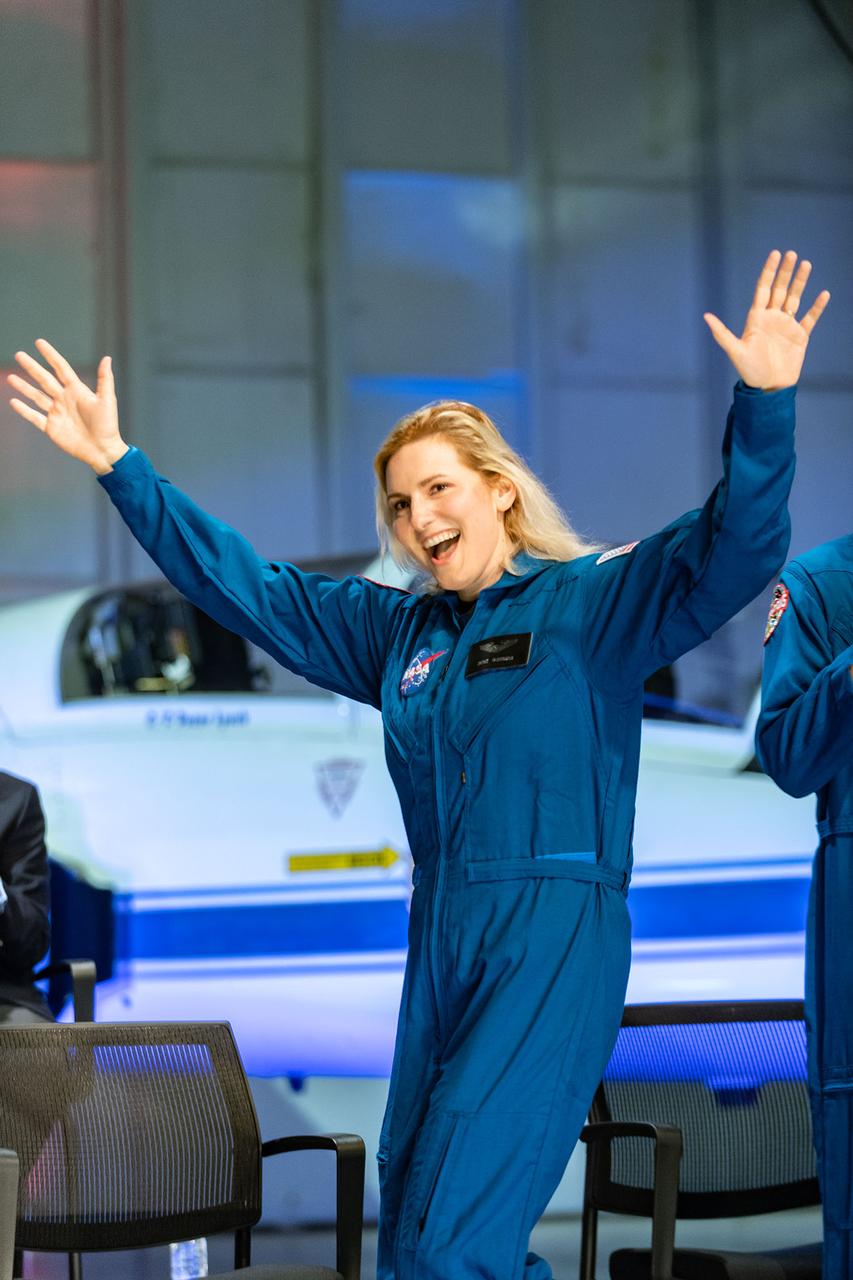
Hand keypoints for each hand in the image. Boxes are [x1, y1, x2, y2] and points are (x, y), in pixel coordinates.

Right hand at [7, 339, 127, 473]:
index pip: (60, 368)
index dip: (50, 355)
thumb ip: (105, 379)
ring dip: (24, 387)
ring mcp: (56, 413)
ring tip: (11, 377)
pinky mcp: (51, 428)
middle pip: (44, 379)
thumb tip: (107, 357)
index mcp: (77, 391)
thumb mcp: (107, 401)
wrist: (103, 451)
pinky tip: (14, 401)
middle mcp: (64, 399)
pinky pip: (34, 417)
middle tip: (18, 355)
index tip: (39, 342)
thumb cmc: (108, 426)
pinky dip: (24, 410)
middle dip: (32, 367)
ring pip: (36, 396)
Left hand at [703, 250, 829, 390]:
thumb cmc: (749, 372)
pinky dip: (817, 307)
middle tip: (792, 254)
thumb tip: (705, 316)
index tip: (775, 254)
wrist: (768, 389)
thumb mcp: (735, 351)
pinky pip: (810, 318)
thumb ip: (722, 333)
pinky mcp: (800, 336)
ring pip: (795, 299)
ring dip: (801, 282)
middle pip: (780, 290)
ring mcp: (787, 326)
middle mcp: (772, 318)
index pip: (763, 289)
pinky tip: (824, 294)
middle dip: (786, 272)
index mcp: (756, 319)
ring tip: (806, 264)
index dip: (769, 272)